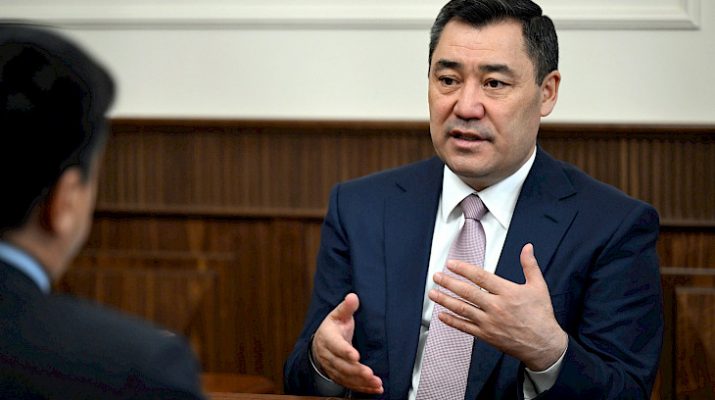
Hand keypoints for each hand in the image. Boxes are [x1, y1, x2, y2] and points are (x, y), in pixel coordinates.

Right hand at [311, 293, 383, 393]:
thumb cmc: (332, 328)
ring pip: (346, 377)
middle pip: (341, 365)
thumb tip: (353, 297)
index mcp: (328, 338)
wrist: (320, 343)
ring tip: (376, 382)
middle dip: (356, 371)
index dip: (345, 351)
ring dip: (361, 382)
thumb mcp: (338, 315)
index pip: (336, 346)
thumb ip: (346, 307)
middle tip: (369, 373)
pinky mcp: (339, 376)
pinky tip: (375, 389)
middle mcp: (329, 355)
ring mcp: (333, 368)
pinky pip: (350, 384)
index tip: (355, 355)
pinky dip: (363, 388)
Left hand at [428, 243, 567, 370]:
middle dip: (449, 283)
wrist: (544, 345)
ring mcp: (489, 322)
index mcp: (507, 292)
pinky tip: (442, 315)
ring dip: (445, 300)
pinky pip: (465, 327)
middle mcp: (496, 307)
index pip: (480, 277)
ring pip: (462, 309)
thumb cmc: (541, 316)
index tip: (451, 264)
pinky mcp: (486, 335)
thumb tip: (527, 248)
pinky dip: (452, 321)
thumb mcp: (539, 287)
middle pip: (467, 292)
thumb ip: (529, 265)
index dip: (464, 269)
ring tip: (433, 293)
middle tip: (437, 276)